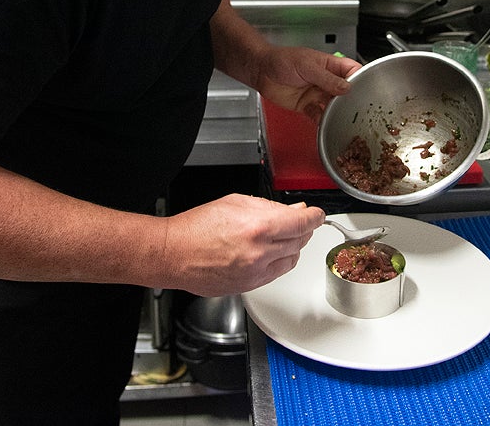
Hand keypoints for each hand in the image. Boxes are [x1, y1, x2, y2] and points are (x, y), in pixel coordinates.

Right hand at [162, 195, 324, 295]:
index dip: (315, 217)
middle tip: (298, 222)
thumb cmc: (196, 228)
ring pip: (291, 260)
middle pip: (300, 242)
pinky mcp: (249, 287)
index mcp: (259, 228)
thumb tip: (291, 211)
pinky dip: (279, 262)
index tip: (317, 215)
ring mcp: (256, 273)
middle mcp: (261, 253)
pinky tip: (270, 253)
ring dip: (293, 247)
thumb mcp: (235, 203)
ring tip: (283, 237)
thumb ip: (268, 207)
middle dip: (303, 230)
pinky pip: (275, 274)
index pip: (303, 224)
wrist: (173, 254)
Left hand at [255, 46, 360, 120]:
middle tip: (354, 107)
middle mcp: (325, 81)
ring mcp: (317, 94)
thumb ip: (327, 78)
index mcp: (329, 65)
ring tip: (341, 117)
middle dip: (350, 99)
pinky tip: (325, 122)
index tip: (364, 88)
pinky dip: (322, 120)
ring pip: (333, 105)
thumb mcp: (307, 66)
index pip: (351, 71)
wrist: (261, 71)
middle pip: (345, 91)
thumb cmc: (282, 60)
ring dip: (337, 111)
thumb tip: (346, 87)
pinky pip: (318, 115)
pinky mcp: (307, 106)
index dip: (359, 79)